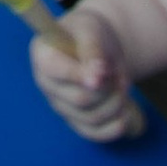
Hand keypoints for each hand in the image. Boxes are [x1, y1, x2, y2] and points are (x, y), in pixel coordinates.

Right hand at [30, 9, 142, 143]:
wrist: (97, 46)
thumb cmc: (89, 33)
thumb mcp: (91, 31)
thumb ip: (91, 50)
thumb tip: (96, 77)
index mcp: (42, 55)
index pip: (54, 70)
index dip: (78, 74)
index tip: (102, 72)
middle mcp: (46, 84)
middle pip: (80, 99)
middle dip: (107, 89)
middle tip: (117, 75)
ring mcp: (60, 106)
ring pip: (92, 117)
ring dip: (116, 104)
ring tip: (121, 86)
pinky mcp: (76, 122)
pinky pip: (96, 134)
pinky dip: (115, 127)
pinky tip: (124, 112)